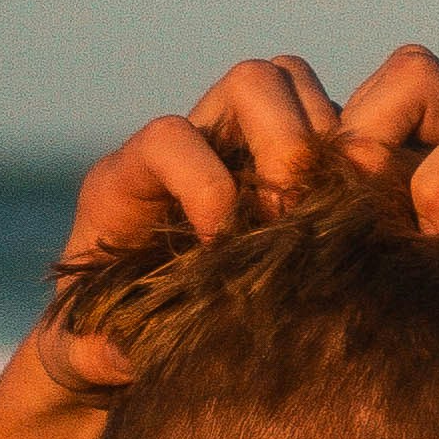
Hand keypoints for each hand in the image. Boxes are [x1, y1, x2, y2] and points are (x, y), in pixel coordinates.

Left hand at [35, 56, 340, 390]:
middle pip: (253, 82)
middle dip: (287, 146)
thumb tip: (124, 353)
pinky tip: (354, 230)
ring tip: (326, 225)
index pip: (168, 135)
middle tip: (294, 223)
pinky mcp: (295, 165)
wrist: (132, 338)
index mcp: (129, 180)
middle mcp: (195, 143)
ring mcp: (248, 145)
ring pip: (302, 88)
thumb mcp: (79, 355)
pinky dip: (359, 168)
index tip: (220, 248)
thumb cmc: (98, 342)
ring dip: (329, 150)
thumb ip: (87, 356)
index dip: (202, 182)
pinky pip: (342, 127)